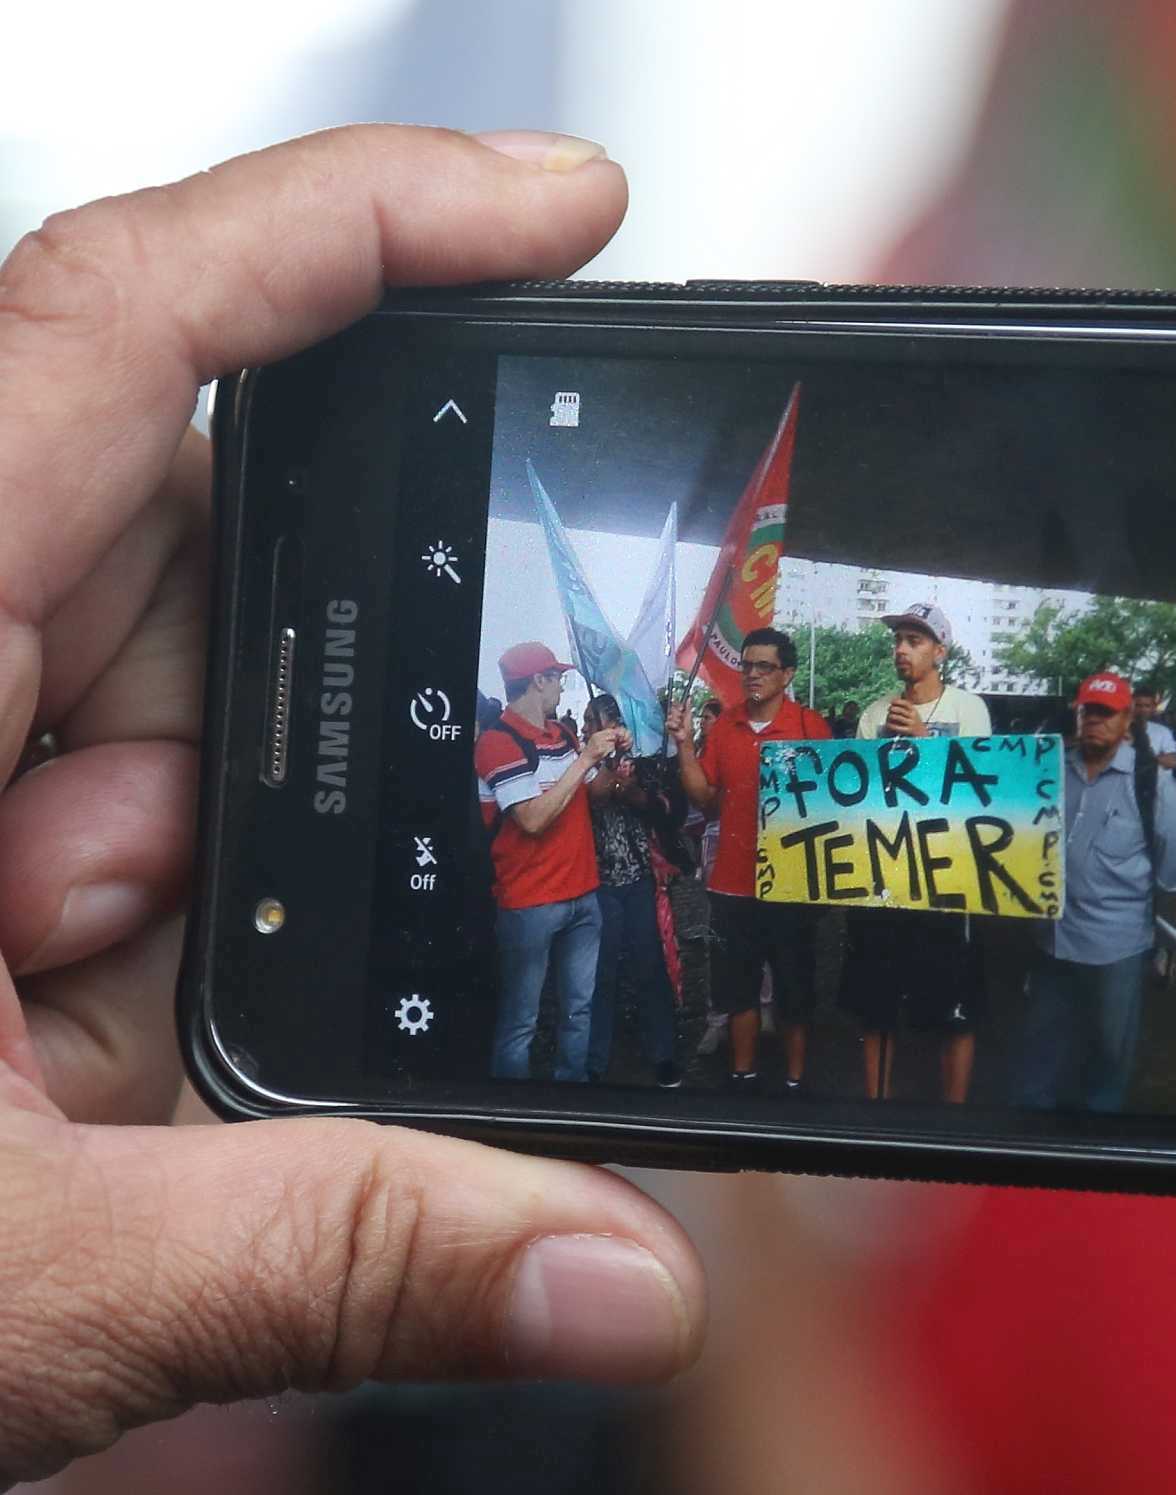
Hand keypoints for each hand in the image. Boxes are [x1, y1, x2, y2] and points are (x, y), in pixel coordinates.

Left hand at [0, 127, 704, 1483]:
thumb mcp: (2, 1278)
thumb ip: (328, 1258)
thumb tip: (611, 1271)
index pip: (120, 323)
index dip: (360, 223)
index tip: (565, 206)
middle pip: (194, 565)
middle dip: (277, 762)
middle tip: (217, 941)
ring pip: (170, 717)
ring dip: (195, 896)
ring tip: (70, 1076)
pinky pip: (115, 815)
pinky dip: (149, 939)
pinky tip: (65, 1066)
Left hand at [884, 698, 926, 735]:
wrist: (921, 732)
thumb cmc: (913, 720)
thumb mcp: (912, 712)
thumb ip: (905, 707)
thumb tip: (893, 702)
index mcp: (914, 710)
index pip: (906, 703)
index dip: (898, 701)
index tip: (892, 702)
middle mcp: (913, 716)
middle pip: (901, 710)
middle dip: (893, 708)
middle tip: (889, 709)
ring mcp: (911, 723)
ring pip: (898, 717)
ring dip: (892, 716)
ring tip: (889, 716)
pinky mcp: (908, 730)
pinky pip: (897, 727)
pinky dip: (891, 725)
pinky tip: (888, 724)